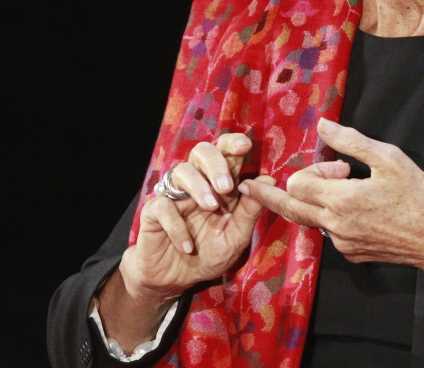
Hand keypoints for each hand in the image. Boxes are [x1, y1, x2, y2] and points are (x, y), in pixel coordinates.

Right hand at [99, 133, 273, 344]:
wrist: (177, 279)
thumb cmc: (209, 254)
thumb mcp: (236, 236)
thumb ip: (250, 210)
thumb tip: (269, 180)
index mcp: (219, 184)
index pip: (225, 152)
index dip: (233, 144)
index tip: (244, 147)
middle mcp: (197, 182)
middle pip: (201, 151)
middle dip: (216, 164)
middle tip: (226, 187)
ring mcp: (174, 195)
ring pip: (181, 171)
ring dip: (198, 186)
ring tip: (210, 207)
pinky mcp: (153, 212)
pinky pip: (162, 206)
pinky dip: (176, 225)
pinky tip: (187, 245)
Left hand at [240, 118, 423, 310]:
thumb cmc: (419, 196)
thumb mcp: (389, 158)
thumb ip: (351, 141)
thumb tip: (323, 123)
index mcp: (341, 200)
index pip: (297, 184)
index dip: (314, 169)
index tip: (340, 167)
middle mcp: (335, 225)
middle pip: (289, 207)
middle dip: (270, 194)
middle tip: (249, 186)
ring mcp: (342, 243)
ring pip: (310, 219)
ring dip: (314, 202)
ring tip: (343, 188)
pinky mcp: (352, 254)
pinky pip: (330, 232)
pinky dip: (334, 218)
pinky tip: (362, 210)